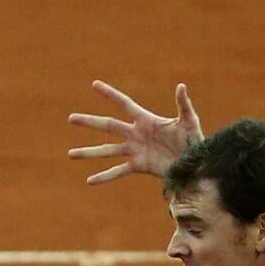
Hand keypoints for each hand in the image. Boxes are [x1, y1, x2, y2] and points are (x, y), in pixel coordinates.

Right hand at [68, 81, 201, 183]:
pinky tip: (89, 181)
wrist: (194, 164)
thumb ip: (183, 105)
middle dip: (90, 122)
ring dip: (89, 152)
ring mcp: (135, 150)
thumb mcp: (189, 121)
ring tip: (70, 154)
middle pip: (108, 126)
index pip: (124, 104)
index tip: (94, 84)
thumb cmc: (194, 140)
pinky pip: (118, 172)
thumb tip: (181, 86)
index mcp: (146, 120)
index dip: (109, 94)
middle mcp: (136, 134)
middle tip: (71, 118)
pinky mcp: (138, 166)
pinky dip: (104, 176)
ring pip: (107, 150)